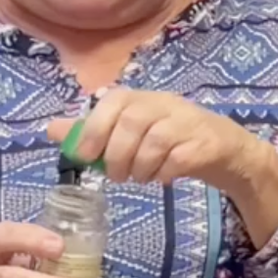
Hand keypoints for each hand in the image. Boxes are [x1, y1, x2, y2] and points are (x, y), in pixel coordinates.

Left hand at [48, 88, 267, 190]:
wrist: (226, 149)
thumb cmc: (172, 139)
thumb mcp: (131, 132)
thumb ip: (94, 130)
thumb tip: (51, 130)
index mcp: (142, 98)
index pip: (113, 101)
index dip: (95, 128)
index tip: (85, 157)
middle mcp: (165, 104)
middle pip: (132, 121)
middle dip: (117, 154)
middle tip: (115, 176)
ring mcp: (189, 122)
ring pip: (155, 140)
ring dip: (140, 166)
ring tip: (139, 178)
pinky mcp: (207, 144)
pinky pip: (179, 158)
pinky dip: (164, 173)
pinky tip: (162, 179)